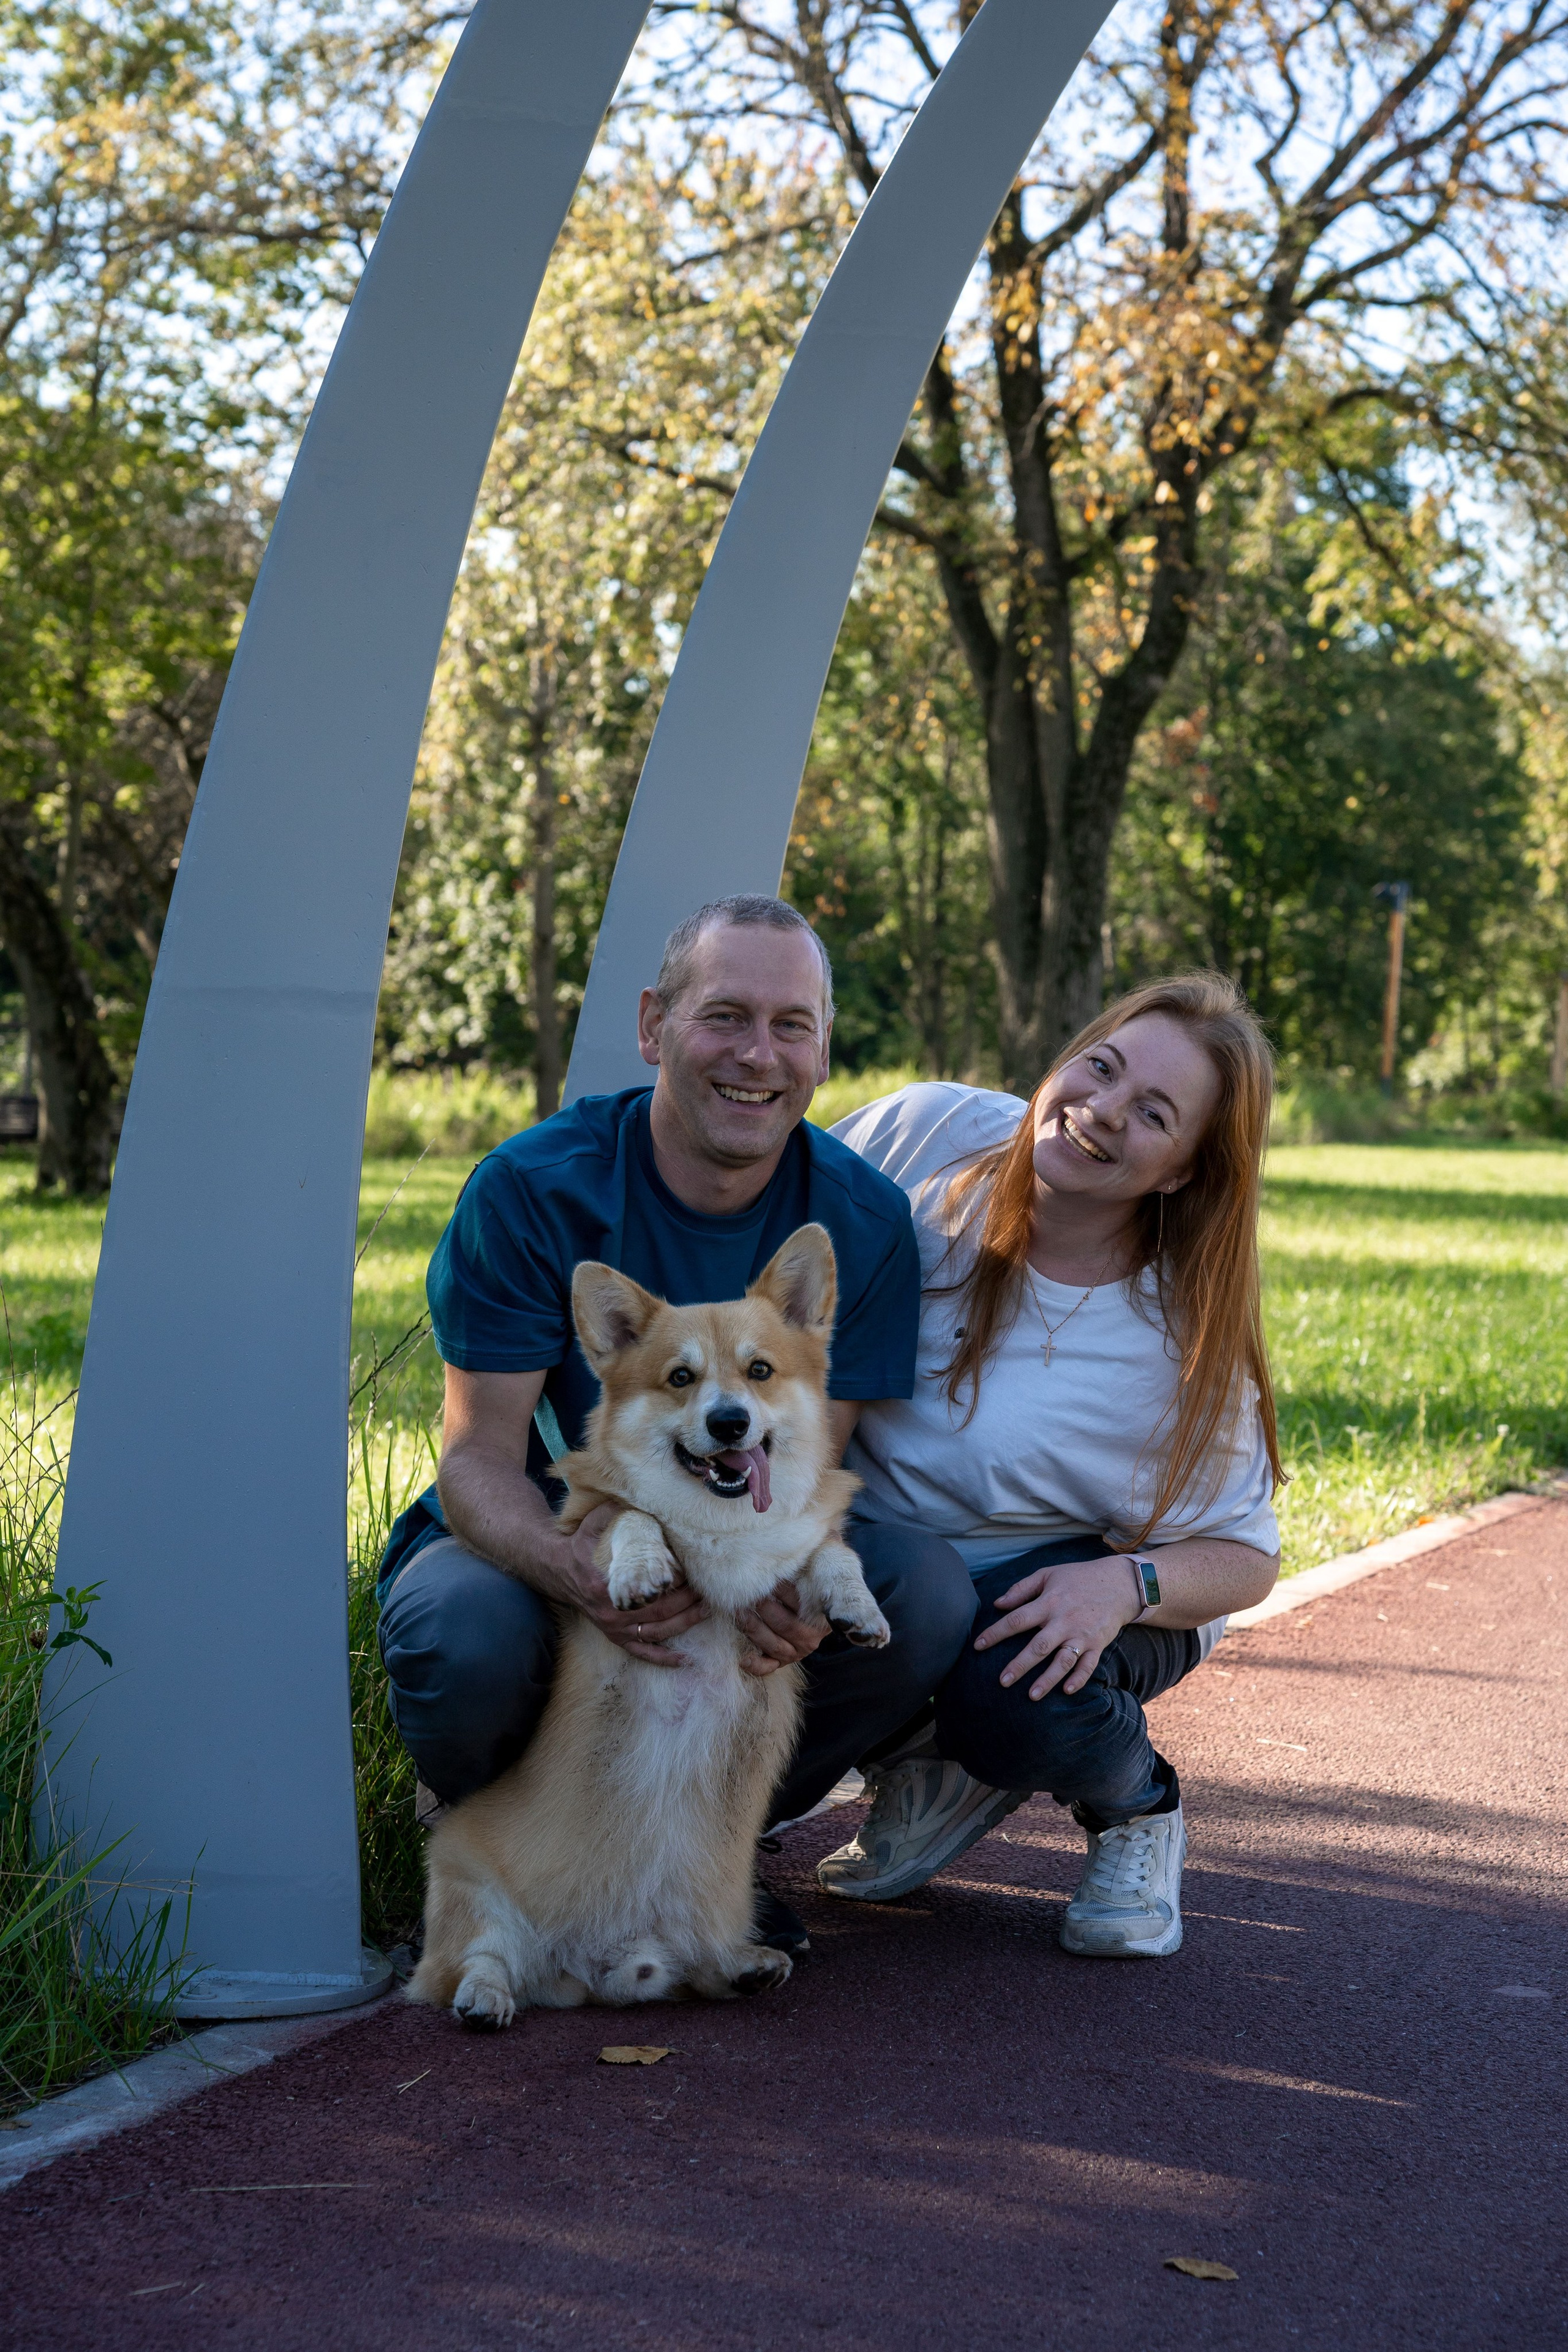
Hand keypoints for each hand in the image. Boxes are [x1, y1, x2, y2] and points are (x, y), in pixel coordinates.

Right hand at [562, 1505, 708, 1667]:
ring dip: (683, 1625)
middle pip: (657, 1613)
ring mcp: (612, 1627)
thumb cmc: (581, 1545)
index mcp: (605, 1585)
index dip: (672, 1586)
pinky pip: (641, 1652)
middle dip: (685, 1604)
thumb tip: (638, 1497)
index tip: (692, 1576)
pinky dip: (662, 1658)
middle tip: (707, 1593)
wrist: (558, 1570)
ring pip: (655, 1633)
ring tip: (705, 1613)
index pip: (647, 1590)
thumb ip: (613, 1512)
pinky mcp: (614, 1636)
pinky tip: (683, 1660)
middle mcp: (610, 1611)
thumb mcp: (592, 1524)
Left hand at [735, 1578, 829, 1677]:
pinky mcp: (779, 1661)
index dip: (783, 1591)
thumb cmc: (808, 1581)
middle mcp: (810, 1639)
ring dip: (754, 1629)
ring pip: (773, 1645)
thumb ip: (812, 1569)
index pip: (801, 1604)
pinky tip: (743, 1659)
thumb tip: (792, 1561)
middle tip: (750, 1594)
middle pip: (785, 1625)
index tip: (770, 1578)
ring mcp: (794, 1652)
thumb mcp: (816, 1571)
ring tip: (740, 1613)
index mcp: (820, 1617)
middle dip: (765, 1609)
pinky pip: (768, 1667)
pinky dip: (755, 1665)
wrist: (811, 1604)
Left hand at [972, 1555, 1136, 1700]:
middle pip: (1039, 1646)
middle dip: (1020, 1665)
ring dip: (1048, 1679)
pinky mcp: (1098, 1644)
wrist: (1119, 1583)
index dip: (996, 1633)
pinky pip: (1088, 1666)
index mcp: (1049, 1602)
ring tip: (1031, 1695)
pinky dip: (1079, 1679)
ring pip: (1063, 1661)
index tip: (978, 1646)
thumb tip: (997, 1603)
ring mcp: (1082, 1634)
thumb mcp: (1048, 1574)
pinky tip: (1066, 1691)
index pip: (1017, 1619)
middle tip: (1002, 1681)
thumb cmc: (1078, 1578)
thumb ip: (1021, 1589)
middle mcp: (1064, 1621)